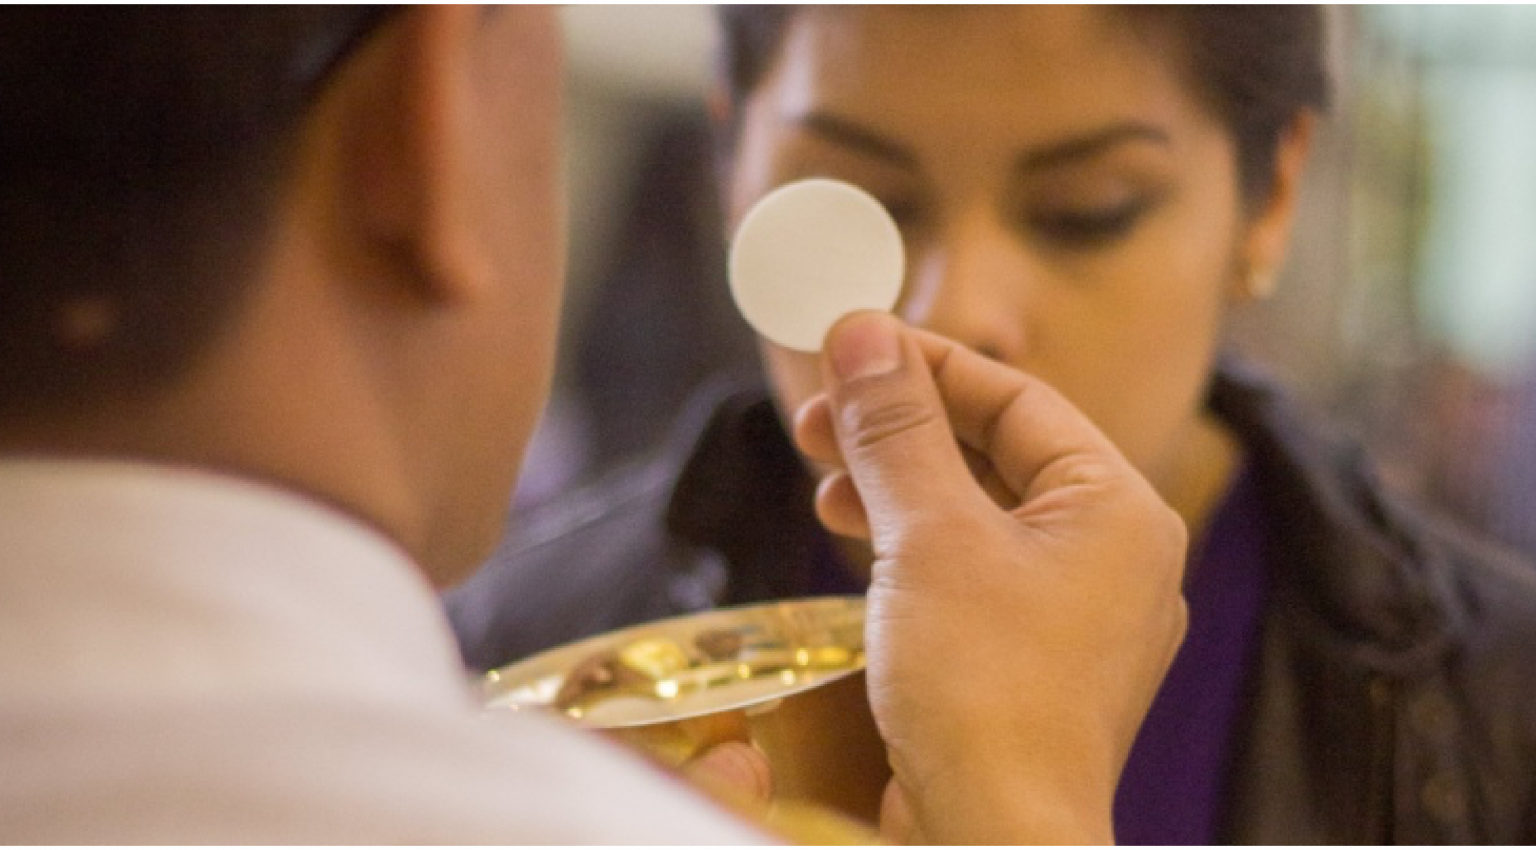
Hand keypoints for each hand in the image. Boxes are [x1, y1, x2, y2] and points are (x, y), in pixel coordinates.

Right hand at [795, 312, 1187, 843]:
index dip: (926, 364)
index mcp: (1117, 510)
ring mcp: (1076, 617)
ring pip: (979, 516)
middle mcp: (1111, 558)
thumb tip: (862, 332)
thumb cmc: (983, 692)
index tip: (848, 345)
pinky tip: (857, 544)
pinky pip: (974, 574)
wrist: (992, 841)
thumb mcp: (928, 537)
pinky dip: (913, 549)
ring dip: (896, 488)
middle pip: (995, 454)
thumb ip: (895, 430)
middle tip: (815, 418)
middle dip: (899, 431)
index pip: (1016, 399)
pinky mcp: (1032, 663)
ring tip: (822, 482)